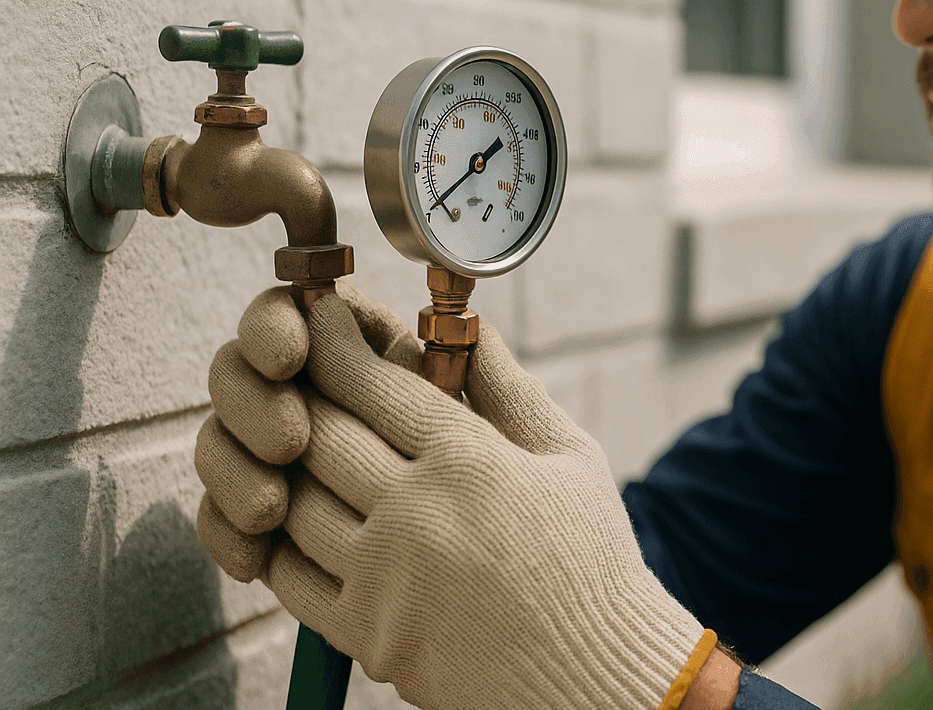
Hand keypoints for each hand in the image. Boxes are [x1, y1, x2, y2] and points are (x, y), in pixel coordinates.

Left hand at [194, 283, 704, 709]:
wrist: (593, 675)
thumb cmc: (592, 560)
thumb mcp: (571, 457)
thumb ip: (511, 389)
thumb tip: (471, 329)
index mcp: (470, 462)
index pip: (372, 383)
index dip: (333, 343)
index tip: (320, 318)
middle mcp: (417, 515)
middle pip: (318, 433)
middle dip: (294, 390)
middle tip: (287, 365)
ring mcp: (384, 579)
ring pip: (292, 500)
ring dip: (279, 463)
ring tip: (286, 435)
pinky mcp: (367, 636)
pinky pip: (291, 574)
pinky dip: (278, 536)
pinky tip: (290, 510)